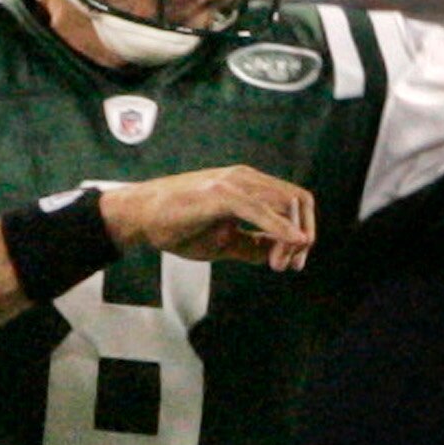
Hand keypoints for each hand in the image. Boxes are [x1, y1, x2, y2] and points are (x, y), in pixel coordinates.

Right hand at [101, 166, 315, 270]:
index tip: (292, 263)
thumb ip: (251, 245)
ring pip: (285, 203)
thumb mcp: (223, 242)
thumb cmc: (178, 225)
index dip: (303, 232)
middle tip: (289, 266)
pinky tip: (291, 242)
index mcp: (250, 186)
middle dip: (303, 238)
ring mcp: (234, 183)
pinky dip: (280, 227)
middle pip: (298, 201)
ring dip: (290, 238)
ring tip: (275, 264)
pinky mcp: (220, 194)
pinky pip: (260, 210)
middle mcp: (246, 178)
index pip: (295, 202)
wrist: (140, 216)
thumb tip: (277, 255)